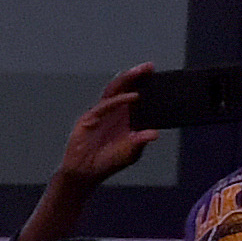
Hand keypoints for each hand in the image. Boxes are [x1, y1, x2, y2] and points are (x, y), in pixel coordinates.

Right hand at [52, 67, 159, 192]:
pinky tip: (132, 96)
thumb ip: (140, 141)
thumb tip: (154, 133)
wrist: (85, 173)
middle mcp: (113, 112)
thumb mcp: (130, 153)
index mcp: (123, 117)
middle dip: (136, 76)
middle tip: (149, 67)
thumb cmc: (106, 162)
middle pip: (124, 88)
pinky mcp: (89, 118)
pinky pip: (105, 105)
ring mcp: (100, 113)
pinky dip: (119, 100)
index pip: (134, 95)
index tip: (156, 75)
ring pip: (114, 91)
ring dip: (127, 80)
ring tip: (140, 72)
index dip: (144, 85)